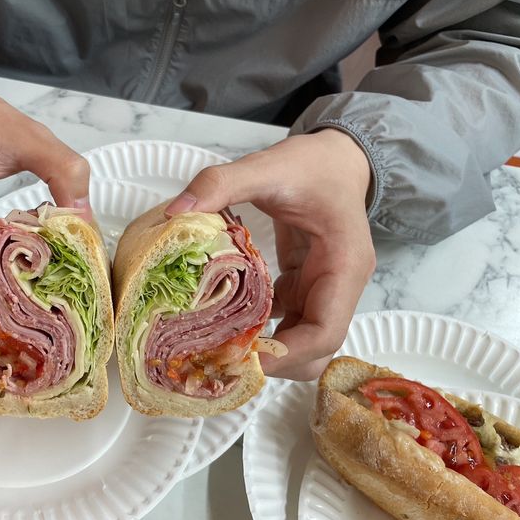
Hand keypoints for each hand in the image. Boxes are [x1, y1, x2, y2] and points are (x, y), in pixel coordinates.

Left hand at [165, 129, 375, 379]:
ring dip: (267, 350)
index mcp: (344, 264)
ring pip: (303, 341)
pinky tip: (225, 325)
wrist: (338, 157)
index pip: (325, 332)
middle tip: (225, 360)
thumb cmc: (314, 164)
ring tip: (219, 349)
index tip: (244, 359)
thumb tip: (176, 212)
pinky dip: (262, 329)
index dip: (288, 355)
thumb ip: (222, 183)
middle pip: (316, 349)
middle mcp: (340, 284)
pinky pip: (288, 320)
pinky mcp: (307, 285)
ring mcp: (325, 288)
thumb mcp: (268, 166)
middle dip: (276, 362)